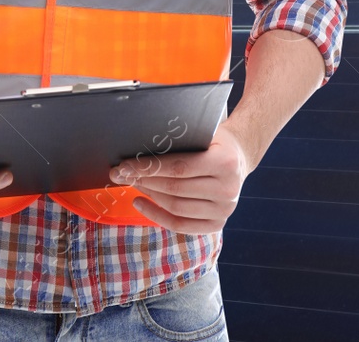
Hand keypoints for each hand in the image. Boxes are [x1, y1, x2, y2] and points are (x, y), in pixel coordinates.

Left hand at [110, 125, 252, 233]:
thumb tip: (136, 153)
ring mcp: (225, 210)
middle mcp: (228, 190)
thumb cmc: (212, 142)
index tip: (124, 166)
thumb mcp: (200, 134)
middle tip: (120, 174)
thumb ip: (176, 143)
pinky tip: (140, 202)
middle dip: (143, 180)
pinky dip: (156, 215)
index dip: (148, 167)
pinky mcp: (217, 224)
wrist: (238, 159)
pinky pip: (181, 225)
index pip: (178, 168)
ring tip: (131, 183)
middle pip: (175, 189)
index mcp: (225, 163)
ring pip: (176, 207)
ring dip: (148, 195)